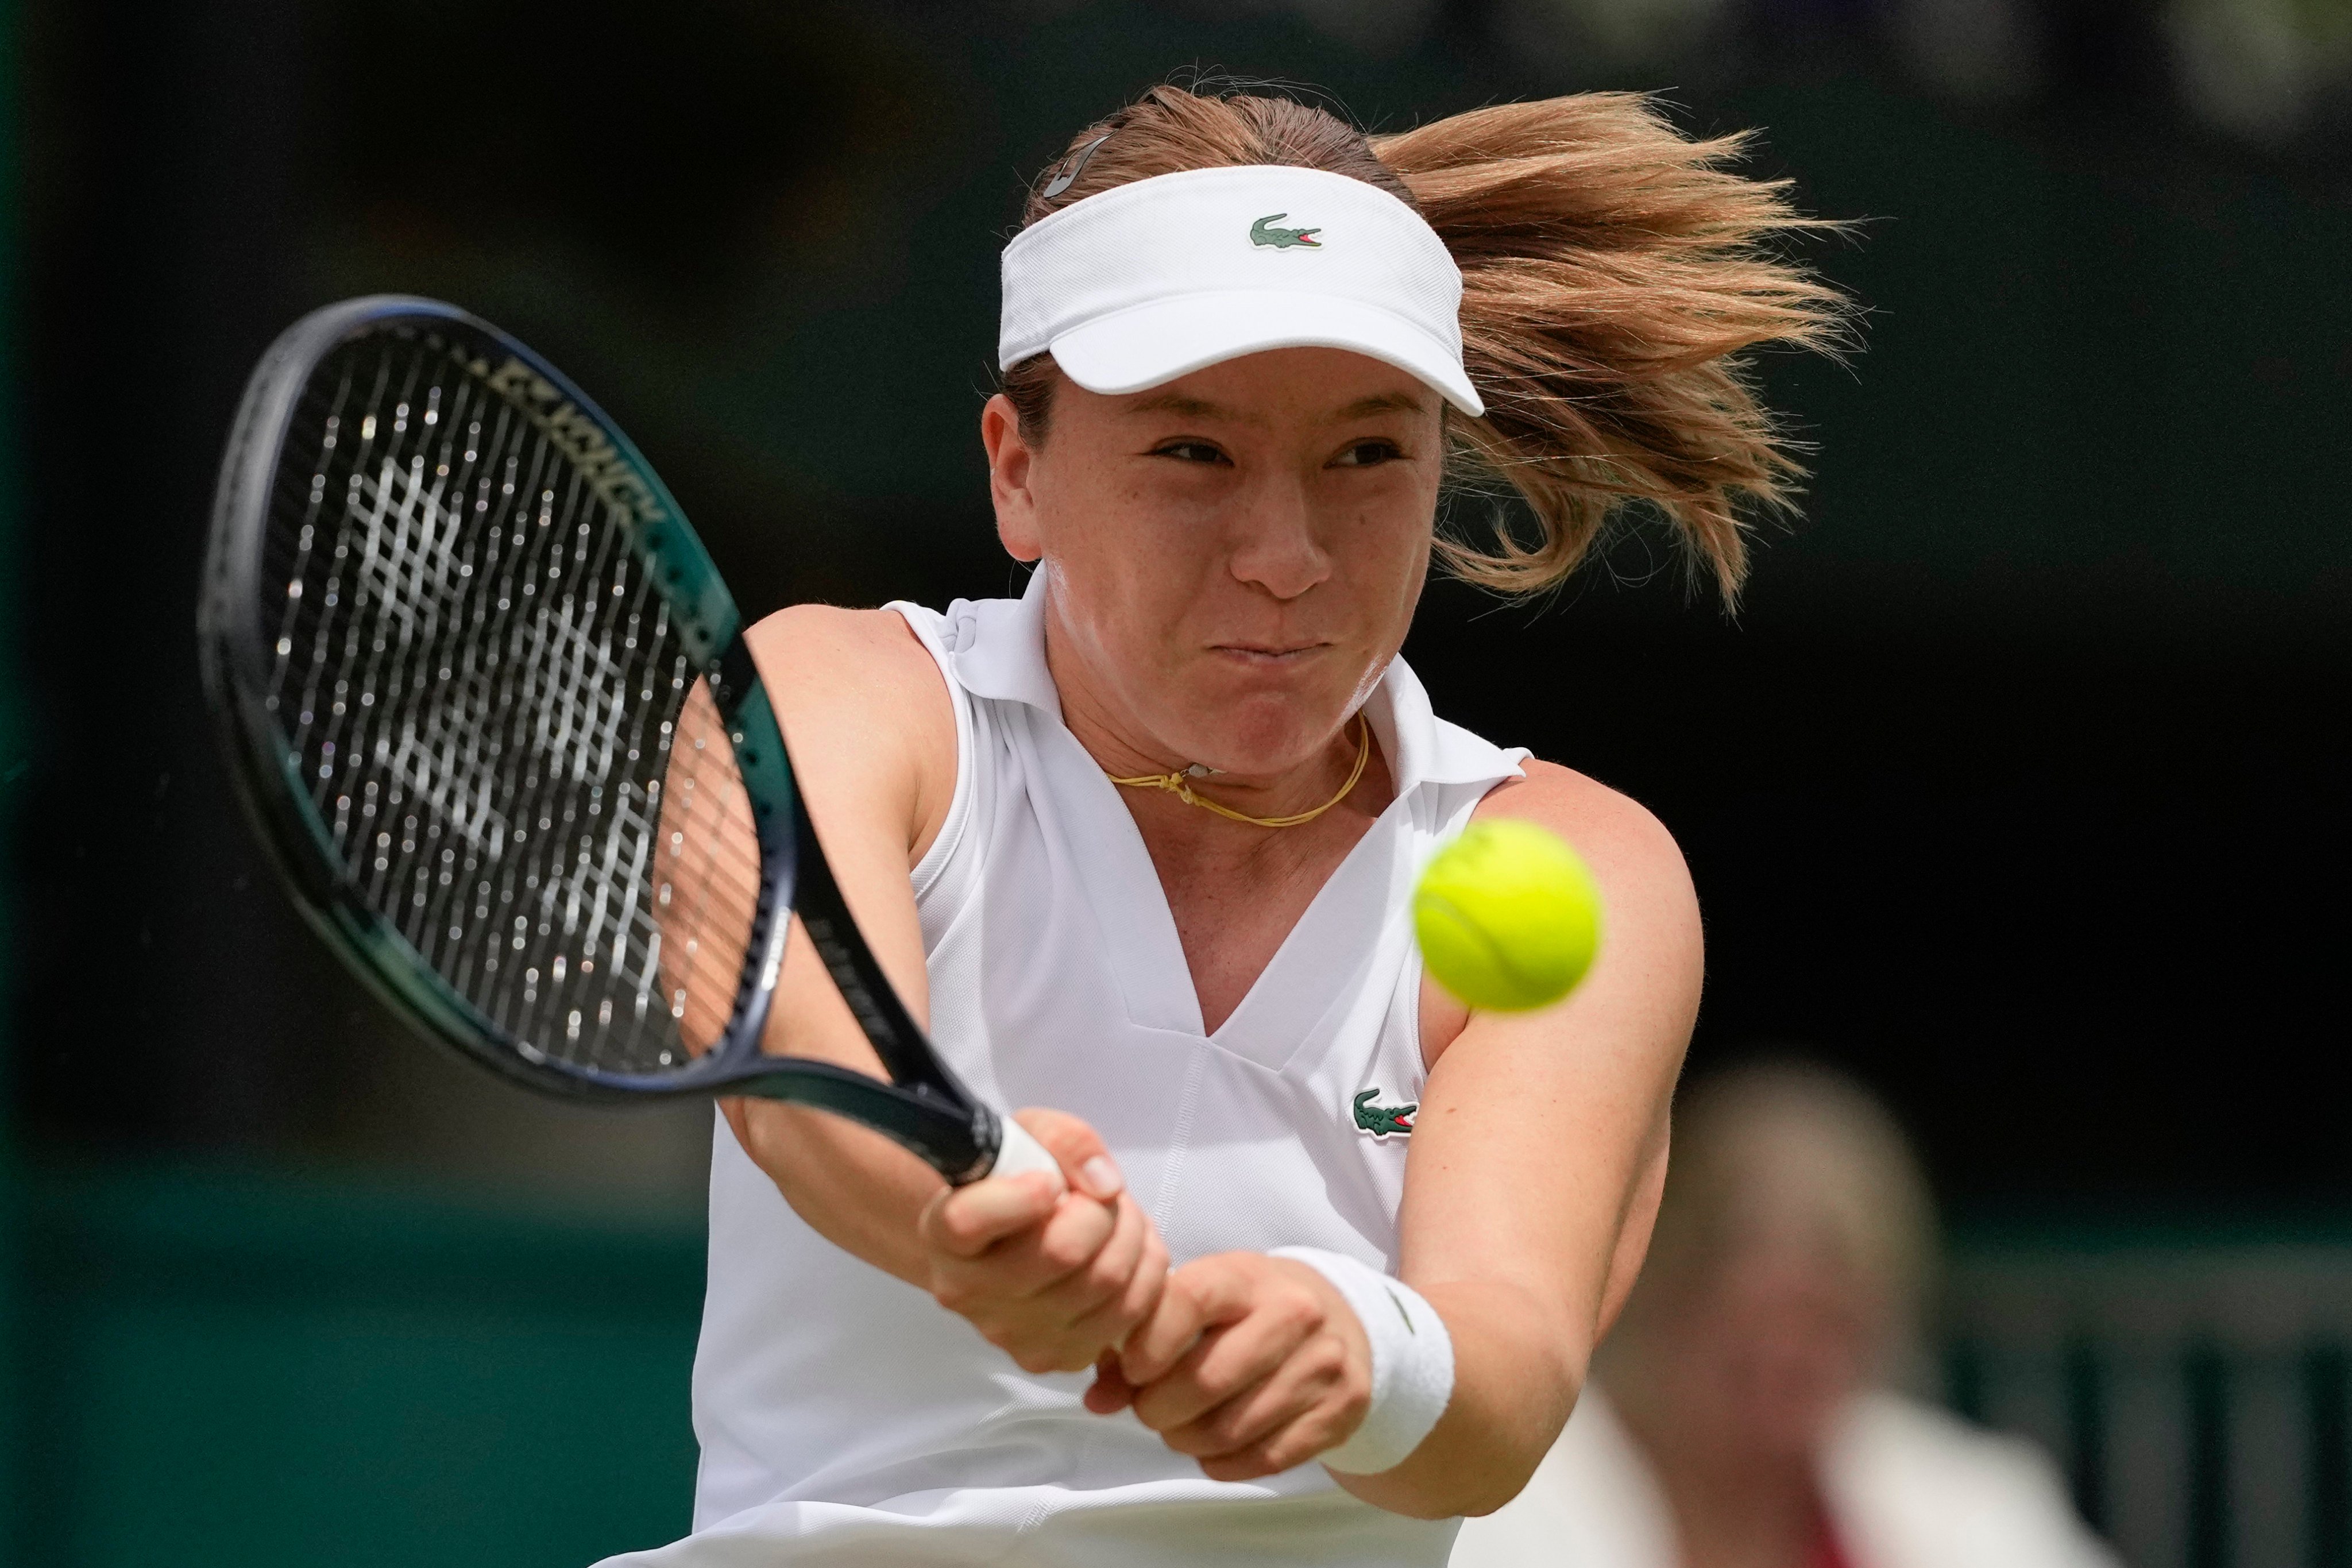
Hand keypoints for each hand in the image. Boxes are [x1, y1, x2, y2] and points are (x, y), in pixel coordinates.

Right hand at [917, 1108, 1169, 1373]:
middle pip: (1061, 1251)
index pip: (967, 1222)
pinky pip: (1129, 1313)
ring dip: (1132, 1237)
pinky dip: (1145, 1273)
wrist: (1012, 1237)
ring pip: (1105, 1282)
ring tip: (1116, 1218)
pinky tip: (1127, 1252)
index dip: (1019, 1197)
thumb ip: (1063, 1141)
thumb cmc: (1018, 1181)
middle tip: (1100, 1196)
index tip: (1047, 1181)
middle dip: (1101, 1210)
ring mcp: (1012, 1334)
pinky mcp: (1058, 1356)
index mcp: (944, 1234)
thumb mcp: (1030, 1137)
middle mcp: (968, 1293)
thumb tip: (1105, 1186)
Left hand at [1087, 1251, 1373, 1480]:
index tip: (1132, 1369)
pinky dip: (1224, 1464)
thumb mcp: (1201, 1303)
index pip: (1188, 1300)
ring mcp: (1323, 1364)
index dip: (1148, 1343)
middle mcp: (1293, 1313)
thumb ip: (1139, 1343)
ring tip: (1179, 1431)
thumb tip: (1097, 1401)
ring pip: (1232, 1428)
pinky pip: (1265, 1458)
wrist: (1344, 1322)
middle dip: (1159, 1408)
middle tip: (1148, 1411)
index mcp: (1246, 1276)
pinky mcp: (1340, 1410)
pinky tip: (1213, 1450)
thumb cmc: (1250, 1313)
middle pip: (1208, 1379)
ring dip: (1187, 1441)